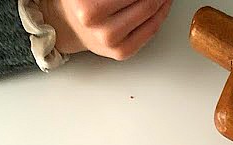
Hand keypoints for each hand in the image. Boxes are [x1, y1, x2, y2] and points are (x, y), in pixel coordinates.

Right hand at [41, 0, 172, 59]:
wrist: (70, 26)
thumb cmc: (81, 2)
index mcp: (88, 8)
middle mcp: (101, 29)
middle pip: (144, 2)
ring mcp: (113, 43)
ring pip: (150, 14)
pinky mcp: (123, 52)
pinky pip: (151, 30)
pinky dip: (161, 13)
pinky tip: (162, 3)